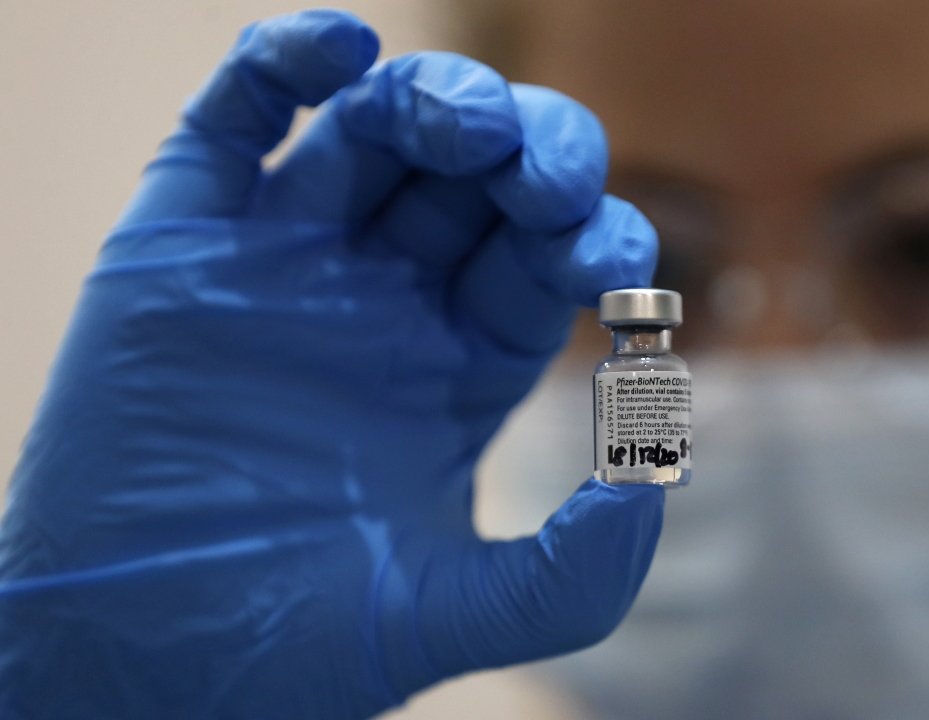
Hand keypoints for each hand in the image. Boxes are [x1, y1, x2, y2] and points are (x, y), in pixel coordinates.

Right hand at [0, 10, 662, 718]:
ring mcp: (286, 262)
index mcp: (458, 365)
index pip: (544, 262)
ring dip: (430, 101)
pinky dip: (282, 64)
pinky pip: (235, 120)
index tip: (612, 253)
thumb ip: (576, 570)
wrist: (140, 662)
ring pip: (371, 135)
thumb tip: (660, 469)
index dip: (590, 237)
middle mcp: (383, 299)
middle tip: (544, 172)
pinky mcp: (185, 243)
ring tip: (462, 121)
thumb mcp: (456, 615)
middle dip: (527, 156)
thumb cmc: (295, 647)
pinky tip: (341, 47)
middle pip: (477, 183)